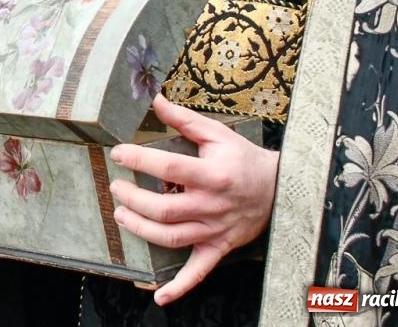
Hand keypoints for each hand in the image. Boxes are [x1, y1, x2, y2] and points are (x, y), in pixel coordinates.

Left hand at [109, 94, 278, 305]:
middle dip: (133, 199)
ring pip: (172, 238)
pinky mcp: (218, 248)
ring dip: (141, 230)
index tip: (118, 154)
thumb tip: (154, 99)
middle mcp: (211, 206)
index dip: (139, 161)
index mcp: (212, 176)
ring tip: (122, 215)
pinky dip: (179, 287)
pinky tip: (159, 297)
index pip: (168, 169)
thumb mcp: (217, 134)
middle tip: (116, 187)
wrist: (280, 189)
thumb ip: (183, 119)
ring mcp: (214, 231)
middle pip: (164, 210)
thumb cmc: (244, 159)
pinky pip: (199, 272)